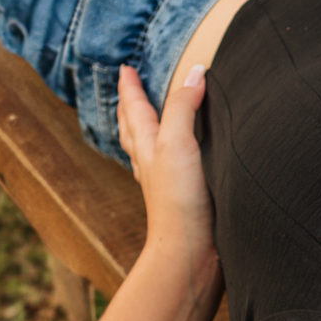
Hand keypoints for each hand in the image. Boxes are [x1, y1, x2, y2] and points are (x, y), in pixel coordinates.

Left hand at [118, 63, 219, 281]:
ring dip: (142, 132)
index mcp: (148, 145)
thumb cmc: (179, 199)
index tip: (126, 69)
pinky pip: (165, 170)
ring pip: (146, 150)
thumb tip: (195, 74)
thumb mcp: (178, 142)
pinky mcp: (181, 200)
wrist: (190, 251)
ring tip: (144, 124)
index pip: (135, 108)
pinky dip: (165, 158)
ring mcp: (164, 184)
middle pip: (133, 129)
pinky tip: (174, 165)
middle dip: (130, 108)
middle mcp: (151, 163)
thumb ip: (184, 106)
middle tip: (129, 92)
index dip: (131, 87)